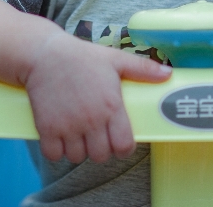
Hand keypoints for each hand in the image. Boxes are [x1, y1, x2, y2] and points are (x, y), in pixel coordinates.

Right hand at [23, 32, 170, 163]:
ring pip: (77, 157)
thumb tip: (168, 74)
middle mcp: (91, 120)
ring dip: (78, 150)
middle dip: (100, 149)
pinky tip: (59, 136)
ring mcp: (68, 126)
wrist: (44, 54)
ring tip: (77, 134)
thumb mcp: (115, 59)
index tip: (118, 140)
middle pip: (100, 156)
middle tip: (96, 135)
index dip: (123, 148)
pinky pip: (54, 154)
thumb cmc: (81, 56)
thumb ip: (142, 69)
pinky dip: (56, 150)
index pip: (124, 146)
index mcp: (111, 106)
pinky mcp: (47, 128)